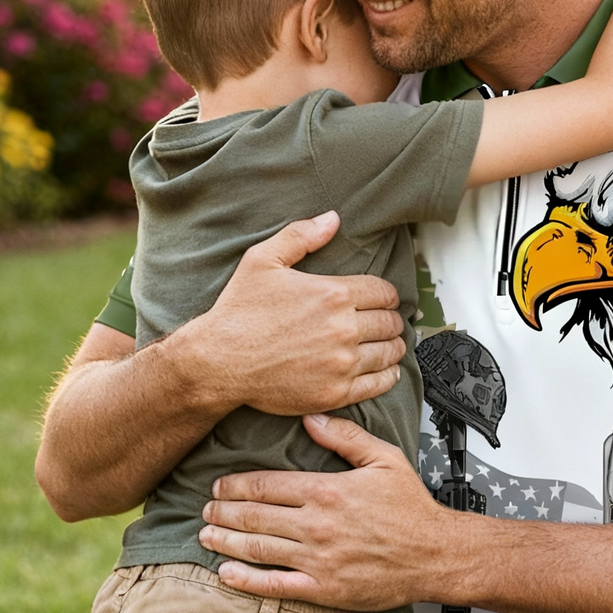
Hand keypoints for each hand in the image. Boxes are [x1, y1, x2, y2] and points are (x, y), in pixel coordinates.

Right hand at [183, 213, 405, 415]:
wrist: (218, 361)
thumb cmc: (238, 312)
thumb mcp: (263, 261)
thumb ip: (300, 236)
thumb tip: (332, 219)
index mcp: (333, 294)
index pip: (384, 292)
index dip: (388, 295)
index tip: (385, 300)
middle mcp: (343, 328)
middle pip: (389, 322)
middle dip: (392, 320)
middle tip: (388, 322)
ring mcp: (341, 363)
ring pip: (389, 352)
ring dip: (393, 346)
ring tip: (390, 344)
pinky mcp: (335, 392)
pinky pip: (378, 383)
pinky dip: (388, 376)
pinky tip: (386, 370)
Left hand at [200, 413, 454, 608]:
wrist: (435, 554)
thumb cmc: (412, 508)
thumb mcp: (384, 458)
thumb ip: (346, 437)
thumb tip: (311, 418)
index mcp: (327, 490)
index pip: (267, 485)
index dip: (237, 485)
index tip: (219, 485)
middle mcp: (316, 525)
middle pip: (255, 515)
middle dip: (224, 511)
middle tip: (205, 508)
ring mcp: (317, 559)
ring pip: (258, 548)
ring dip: (226, 541)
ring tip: (206, 534)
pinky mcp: (323, 588)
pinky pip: (275, 585)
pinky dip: (246, 580)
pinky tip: (227, 573)